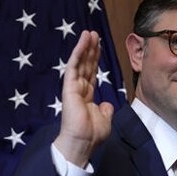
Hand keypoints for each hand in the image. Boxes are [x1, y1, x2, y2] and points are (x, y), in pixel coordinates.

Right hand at [53, 30, 114, 166]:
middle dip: (90, 49)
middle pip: (86, 64)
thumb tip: (107, 105)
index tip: (98, 46)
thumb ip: (106, 110)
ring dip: (84, 47)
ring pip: (79, 62)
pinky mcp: (69, 87)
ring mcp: (73, 87)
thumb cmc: (92, 134)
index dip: (95, 59)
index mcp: (87, 95)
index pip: (91, 73)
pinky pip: (74, 66)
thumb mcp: (105, 120)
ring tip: (89, 32)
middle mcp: (79, 89)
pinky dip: (78, 53)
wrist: (82, 142)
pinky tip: (83, 41)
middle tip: (94, 34)